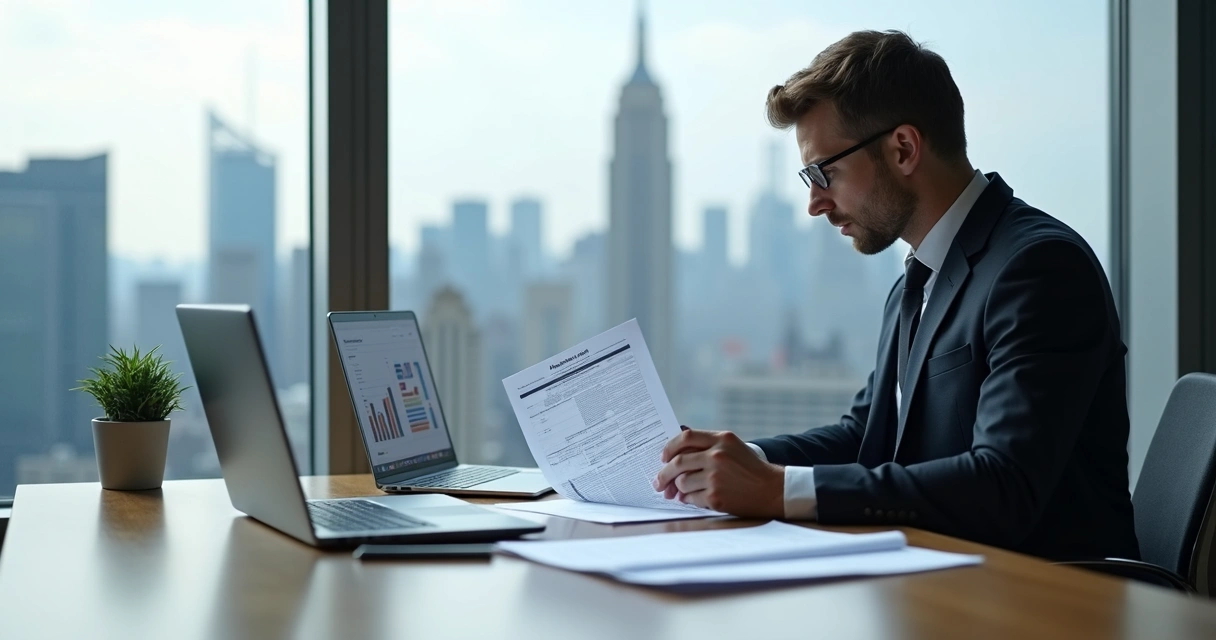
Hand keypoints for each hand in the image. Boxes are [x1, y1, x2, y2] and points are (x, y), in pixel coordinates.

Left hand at [652, 428, 783, 517]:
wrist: (773, 490)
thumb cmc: (749, 468)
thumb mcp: (732, 447)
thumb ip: (707, 445)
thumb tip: (674, 454)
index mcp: (722, 439)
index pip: (686, 438)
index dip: (670, 448)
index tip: (663, 457)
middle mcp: (717, 456)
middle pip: (678, 462)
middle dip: (664, 474)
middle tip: (658, 482)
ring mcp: (716, 477)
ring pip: (682, 482)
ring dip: (679, 489)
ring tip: (685, 491)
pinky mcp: (716, 496)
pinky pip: (690, 498)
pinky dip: (689, 500)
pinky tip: (696, 498)